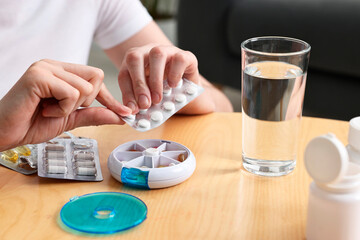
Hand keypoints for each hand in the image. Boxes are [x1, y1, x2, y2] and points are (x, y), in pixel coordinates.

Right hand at [0, 59, 130, 150]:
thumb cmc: (32, 124)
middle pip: (96, 77)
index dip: (109, 98)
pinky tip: (44, 109)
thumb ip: (94, 115)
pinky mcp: (39, 76)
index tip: (125, 113)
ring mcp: (46, 68)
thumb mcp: (71, 119)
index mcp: (62, 71)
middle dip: (86, 100)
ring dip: (71, 107)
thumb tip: (120, 116)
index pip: (96, 77)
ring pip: (85, 87)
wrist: (5, 133)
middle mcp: (55, 65)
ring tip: (49, 109)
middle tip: (63, 108)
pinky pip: (70, 93)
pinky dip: (61, 109)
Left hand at [118, 44, 199, 111]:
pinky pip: (179, 59)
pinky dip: (175, 74)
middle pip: (134, 58)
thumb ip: (140, 101)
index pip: (124, 73)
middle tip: (144, 104)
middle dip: (138, 84)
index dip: (127, 92)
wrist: (188, 91)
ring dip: (155, 79)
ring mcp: (167, 51)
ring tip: (158, 99)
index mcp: (135, 62)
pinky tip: (173, 86)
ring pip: (156, 54)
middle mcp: (148, 52)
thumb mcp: (149, 98)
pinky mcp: (185, 55)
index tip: (133, 109)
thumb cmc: (165, 93)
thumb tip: (132, 110)